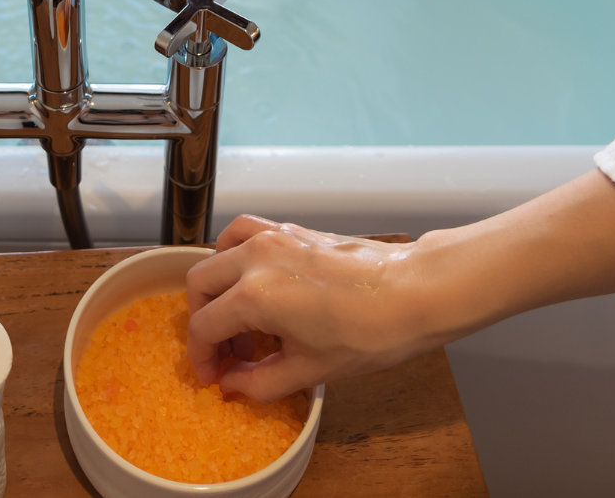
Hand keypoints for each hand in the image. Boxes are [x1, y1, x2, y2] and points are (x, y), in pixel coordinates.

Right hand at [184, 216, 444, 402]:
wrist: (414, 293)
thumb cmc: (370, 332)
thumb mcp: (311, 370)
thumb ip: (260, 381)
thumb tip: (232, 385)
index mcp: (254, 296)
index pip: (205, 326)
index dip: (202, 357)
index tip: (213, 377)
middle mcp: (255, 259)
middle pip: (200, 285)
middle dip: (204, 322)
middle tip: (226, 354)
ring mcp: (273, 237)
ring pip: (218, 253)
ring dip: (217, 286)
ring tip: (239, 317)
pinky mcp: (292, 229)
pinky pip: (245, 233)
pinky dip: (235, 254)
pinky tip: (254, 279)